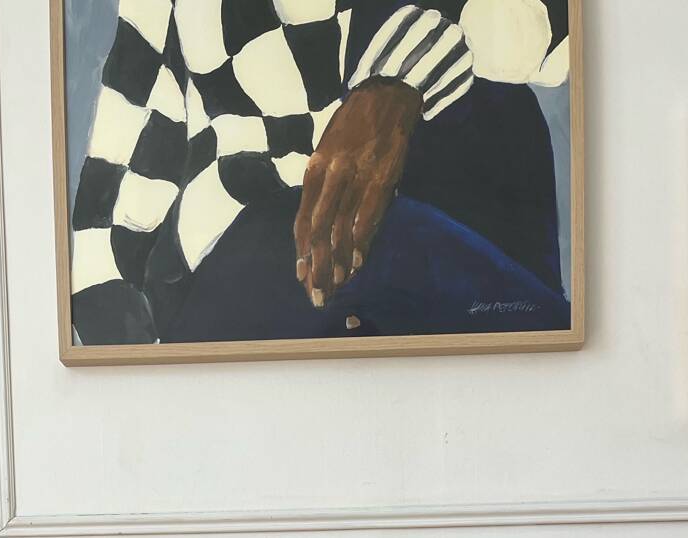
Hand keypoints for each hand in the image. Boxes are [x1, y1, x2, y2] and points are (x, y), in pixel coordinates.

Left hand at [294, 79, 421, 306]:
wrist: (386, 93)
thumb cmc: (354, 126)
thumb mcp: (327, 152)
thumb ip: (321, 187)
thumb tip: (317, 230)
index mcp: (314, 168)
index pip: (302, 220)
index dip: (301, 254)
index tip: (301, 278)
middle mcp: (331, 174)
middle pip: (318, 232)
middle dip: (316, 268)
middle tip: (317, 295)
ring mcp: (356, 177)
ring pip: (341, 230)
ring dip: (337, 264)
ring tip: (335, 288)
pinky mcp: (381, 178)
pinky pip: (366, 218)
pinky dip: (360, 244)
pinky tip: (355, 265)